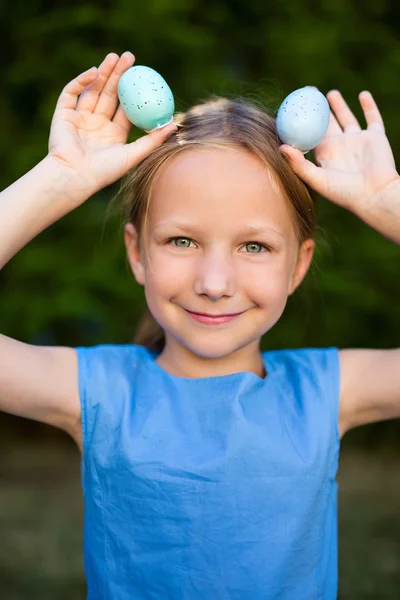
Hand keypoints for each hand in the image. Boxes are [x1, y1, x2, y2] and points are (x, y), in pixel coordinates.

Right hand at [47, 52, 176, 194]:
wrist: (74, 177)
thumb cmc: (104, 171)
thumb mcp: (133, 155)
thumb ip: (153, 140)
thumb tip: (175, 125)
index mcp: (113, 135)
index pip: (125, 108)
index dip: (134, 91)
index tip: (143, 75)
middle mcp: (96, 125)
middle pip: (109, 94)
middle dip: (119, 75)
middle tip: (130, 57)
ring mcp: (79, 119)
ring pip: (92, 90)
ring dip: (103, 73)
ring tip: (114, 57)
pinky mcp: (63, 115)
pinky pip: (72, 93)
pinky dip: (82, 81)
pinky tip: (95, 72)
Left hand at [279, 90, 398, 213]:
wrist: (374, 195)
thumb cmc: (344, 193)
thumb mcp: (317, 179)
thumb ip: (299, 164)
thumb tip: (281, 147)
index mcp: (325, 154)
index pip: (310, 134)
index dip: (301, 121)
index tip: (292, 106)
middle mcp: (340, 146)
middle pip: (326, 124)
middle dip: (318, 110)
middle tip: (309, 93)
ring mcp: (358, 141)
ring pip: (347, 119)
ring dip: (339, 106)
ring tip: (329, 94)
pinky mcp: (375, 138)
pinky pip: (373, 118)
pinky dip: (369, 106)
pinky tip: (363, 94)